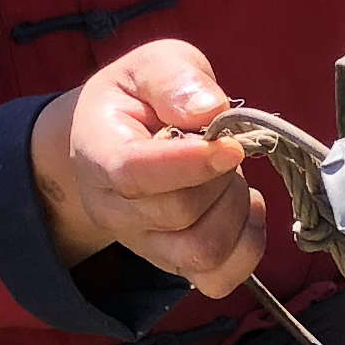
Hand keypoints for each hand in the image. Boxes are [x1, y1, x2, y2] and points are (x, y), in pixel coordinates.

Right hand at [29, 40, 265, 296]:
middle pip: (180, 213)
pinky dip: (247, 246)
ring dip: (236, 210)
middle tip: (226, 147)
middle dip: (221, 177)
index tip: (231, 145)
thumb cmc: (137, 98)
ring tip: (231, 178)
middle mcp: (112, 209)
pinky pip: (218, 280)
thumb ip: (174, 78)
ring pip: (202, 251)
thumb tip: (210, 109)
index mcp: (97, 152)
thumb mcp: (151, 65)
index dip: (190, 163)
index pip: (136, 172)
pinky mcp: (173, 264)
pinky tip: (246, 210)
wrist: (117, 138)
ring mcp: (142, 244)